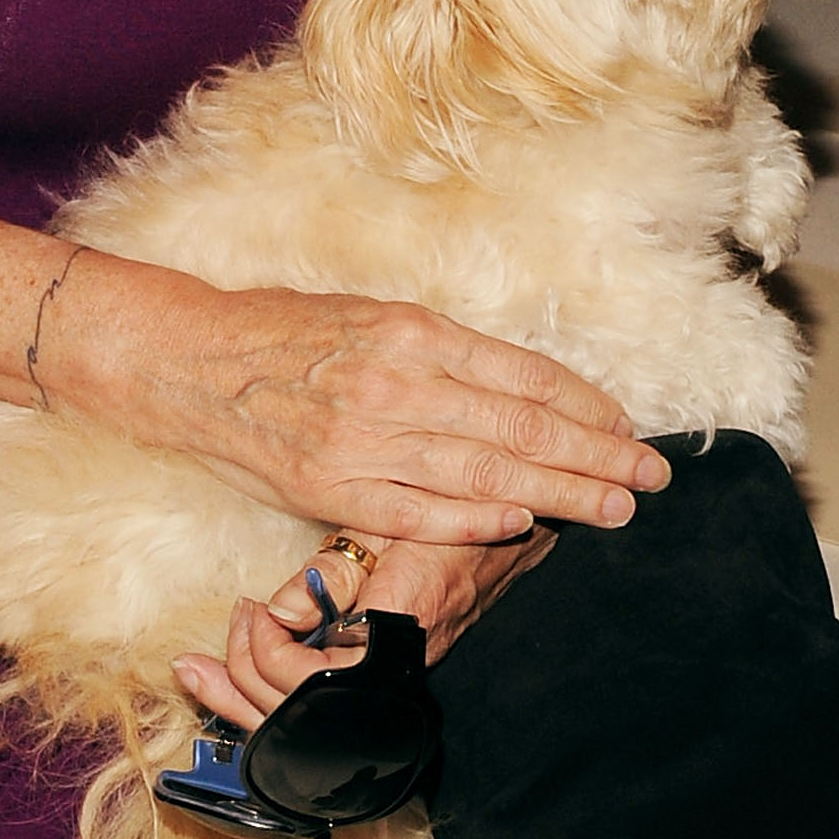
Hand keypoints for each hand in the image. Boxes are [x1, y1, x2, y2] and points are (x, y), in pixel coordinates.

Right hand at [57, 269, 666, 549]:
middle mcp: (396, 379)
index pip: (519, 372)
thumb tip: (515, 383)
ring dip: (558, 490)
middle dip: (593, 454)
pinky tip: (522, 521)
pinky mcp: (332, 486)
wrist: (188, 360)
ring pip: (482, 466)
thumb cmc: (283, 334)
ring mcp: (365, 436)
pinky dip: (474, 515)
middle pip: (517, 423)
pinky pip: (418, 506)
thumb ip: (438, 353)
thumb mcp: (367, 316)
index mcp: (410, 329)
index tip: (627, 428)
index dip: (581, 403)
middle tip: (650, 478)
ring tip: (612, 507)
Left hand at [174, 526, 555, 730]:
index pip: (313, 680)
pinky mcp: (378, 676)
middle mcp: (393, 671)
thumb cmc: (455, 515)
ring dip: (240, 698)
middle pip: (298, 714)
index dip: (269, 653)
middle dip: (242, 675)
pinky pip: (316, 704)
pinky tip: (231, 677)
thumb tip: (283, 606)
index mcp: (397, 630)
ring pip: (303, 723)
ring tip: (197, 669)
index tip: (256, 606)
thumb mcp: (394, 520)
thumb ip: (338, 567)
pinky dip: (265, 695)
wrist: (511, 531)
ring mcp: (387, 681)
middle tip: (234, 618)